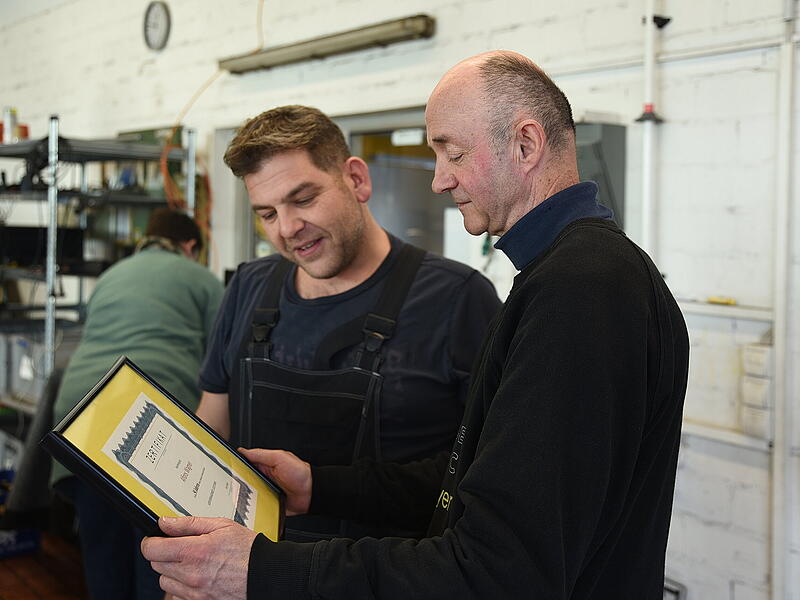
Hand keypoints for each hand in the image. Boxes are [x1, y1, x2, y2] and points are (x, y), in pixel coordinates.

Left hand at [141, 516, 256, 599]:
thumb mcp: (221, 526)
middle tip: (181, 547)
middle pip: (156, 564)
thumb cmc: (248, 550)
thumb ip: (189, 523)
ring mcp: (194, 592)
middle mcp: (191, 575)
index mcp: (195, 551)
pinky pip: (177, 595)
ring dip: (172, 571)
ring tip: (191, 562)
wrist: (265, 575)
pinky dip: (181, 586)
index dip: (151, 541)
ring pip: (164, 581)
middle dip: (164, 553)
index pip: (152, 549)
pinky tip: (197, 576)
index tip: (157, 538)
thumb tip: (165, 522)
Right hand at [239, 447, 311, 515]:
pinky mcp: (267, 504)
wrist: (311, 494)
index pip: (244, 463)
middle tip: (232, 485)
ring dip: (243, 496)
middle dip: (236, 483)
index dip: (235, 465)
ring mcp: (264, 491)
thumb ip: (261, 454)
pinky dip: (251, 507)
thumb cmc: (300, 474)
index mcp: (264, 465)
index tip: (226, 467)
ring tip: (239, 497)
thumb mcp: (279, 458)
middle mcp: (262, 478)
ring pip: (246, 494)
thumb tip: (243, 451)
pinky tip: (248, 507)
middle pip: (242, 480)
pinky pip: (255, 506)